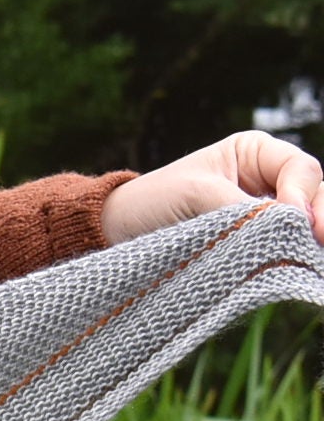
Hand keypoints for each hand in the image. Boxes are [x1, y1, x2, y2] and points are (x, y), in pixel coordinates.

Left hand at [101, 131, 323, 245]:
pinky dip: (292, 255)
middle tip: (318, 242)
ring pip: (306, 222)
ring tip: (310, 257)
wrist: (117, 231)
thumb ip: (241, 207)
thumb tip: (285, 224)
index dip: (301, 193)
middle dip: (318, 217)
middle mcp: (268, 178)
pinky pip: (284, 246)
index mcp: (254, 153)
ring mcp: (265, 211)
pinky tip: (296, 267)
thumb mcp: (196, 195)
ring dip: (309, 239)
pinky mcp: (255, 241)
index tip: (290, 218)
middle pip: (315, 194)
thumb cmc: (152, 201)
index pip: (300, 169)